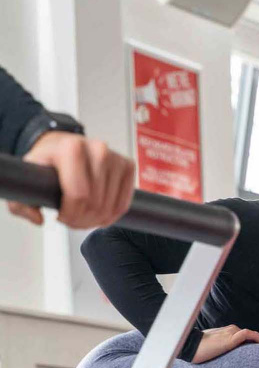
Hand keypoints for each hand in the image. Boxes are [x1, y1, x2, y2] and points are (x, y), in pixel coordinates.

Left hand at [9, 131, 134, 227]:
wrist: (67, 147)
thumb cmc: (50, 162)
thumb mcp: (27, 178)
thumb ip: (21, 203)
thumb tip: (39, 218)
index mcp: (72, 148)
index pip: (79, 194)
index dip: (70, 214)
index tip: (61, 217)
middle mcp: (97, 149)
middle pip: (95, 203)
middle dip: (82, 220)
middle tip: (72, 220)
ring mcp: (115, 158)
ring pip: (110, 207)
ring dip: (96, 220)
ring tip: (84, 217)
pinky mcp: (128, 166)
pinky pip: (123, 204)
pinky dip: (112, 216)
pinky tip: (99, 214)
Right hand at [192, 325, 258, 363]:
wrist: (188, 347)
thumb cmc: (197, 351)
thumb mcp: (211, 351)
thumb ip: (221, 354)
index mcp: (227, 333)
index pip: (246, 336)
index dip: (256, 343)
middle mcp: (231, 330)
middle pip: (251, 335)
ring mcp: (231, 332)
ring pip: (253, 334)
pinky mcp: (231, 337)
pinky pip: (249, 335)